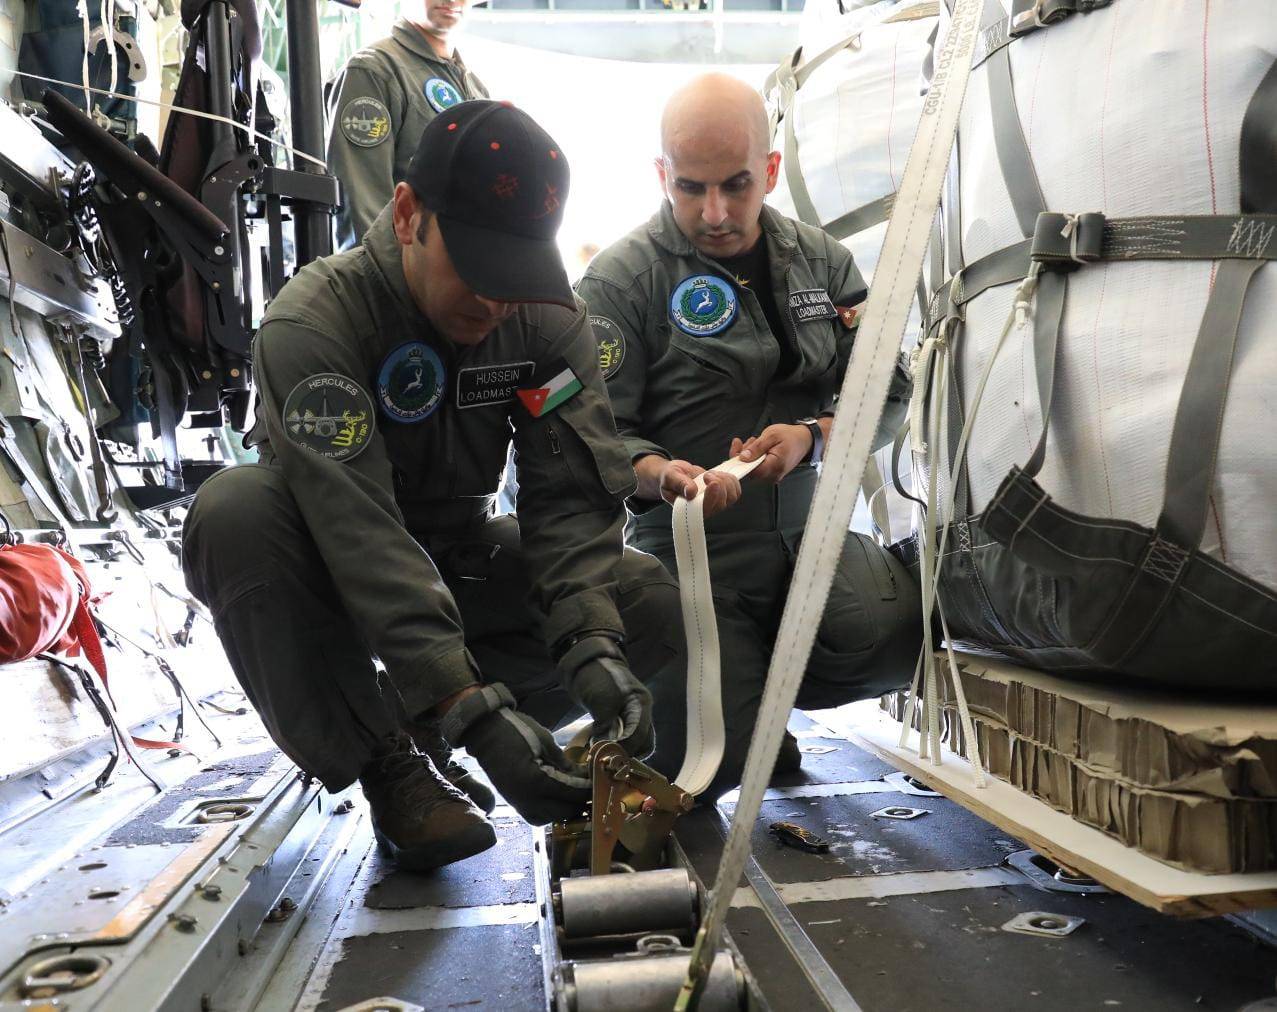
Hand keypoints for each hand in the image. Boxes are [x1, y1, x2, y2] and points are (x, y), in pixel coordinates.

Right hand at [446, 684, 590, 824]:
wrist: (485, 731)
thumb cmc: (517, 730)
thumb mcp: (546, 742)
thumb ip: (566, 764)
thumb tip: (585, 776)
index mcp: (536, 780)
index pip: (571, 794)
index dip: (588, 790)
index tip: (599, 782)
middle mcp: (526, 798)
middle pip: (563, 812)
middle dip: (579, 802)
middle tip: (590, 789)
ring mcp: (517, 802)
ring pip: (549, 819)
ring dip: (565, 809)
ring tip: (575, 794)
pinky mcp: (513, 801)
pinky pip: (535, 816)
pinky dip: (549, 812)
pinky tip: (557, 798)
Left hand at [559, 635, 653, 758]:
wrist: (588, 662)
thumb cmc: (598, 677)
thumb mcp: (602, 700)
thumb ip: (606, 725)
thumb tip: (603, 748)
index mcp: (641, 705)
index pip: (640, 735)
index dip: (625, 749)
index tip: (609, 758)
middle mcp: (641, 712)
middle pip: (643, 742)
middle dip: (628, 754)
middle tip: (608, 760)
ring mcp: (632, 716)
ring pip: (634, 743)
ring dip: (621, 751)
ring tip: (604, 757)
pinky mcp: (620, 719)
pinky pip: (624, 738)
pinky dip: (615, 745)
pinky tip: (601, 750)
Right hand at [658, 459, 740, 517]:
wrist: (677, 475)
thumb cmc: (671, 478)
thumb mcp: (670, 477)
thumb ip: (679, 483)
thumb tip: (691, 492)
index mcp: (689, 510)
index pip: (704, 509)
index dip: (711, 497)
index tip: (713, 482)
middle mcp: (704, 510)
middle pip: (721, 503)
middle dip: (719, 484)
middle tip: (706, 475)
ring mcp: (715, 503)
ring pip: (731, 497)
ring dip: (725, 481)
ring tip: (711, 474)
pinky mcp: (723, 495)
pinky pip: (735, 490)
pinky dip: (731, 479)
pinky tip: (719, 474)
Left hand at [730, 424, 813, 483]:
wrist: (804, 440)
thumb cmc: (791, 436)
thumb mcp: (772, 435)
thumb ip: (757, 447)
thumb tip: (743, 457)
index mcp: (775, 466)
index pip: (751, 470)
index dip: (741, 460)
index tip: (738, 446)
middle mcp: (774, 474)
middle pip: (750, 470)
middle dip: (745, 454)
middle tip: (751, 441)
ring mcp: (773, 475)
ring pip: (753, 468)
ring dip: (750, 454)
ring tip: (756, 441)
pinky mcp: (772, 473)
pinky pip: (758, 468)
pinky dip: (755, 457)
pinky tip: (759, 447)